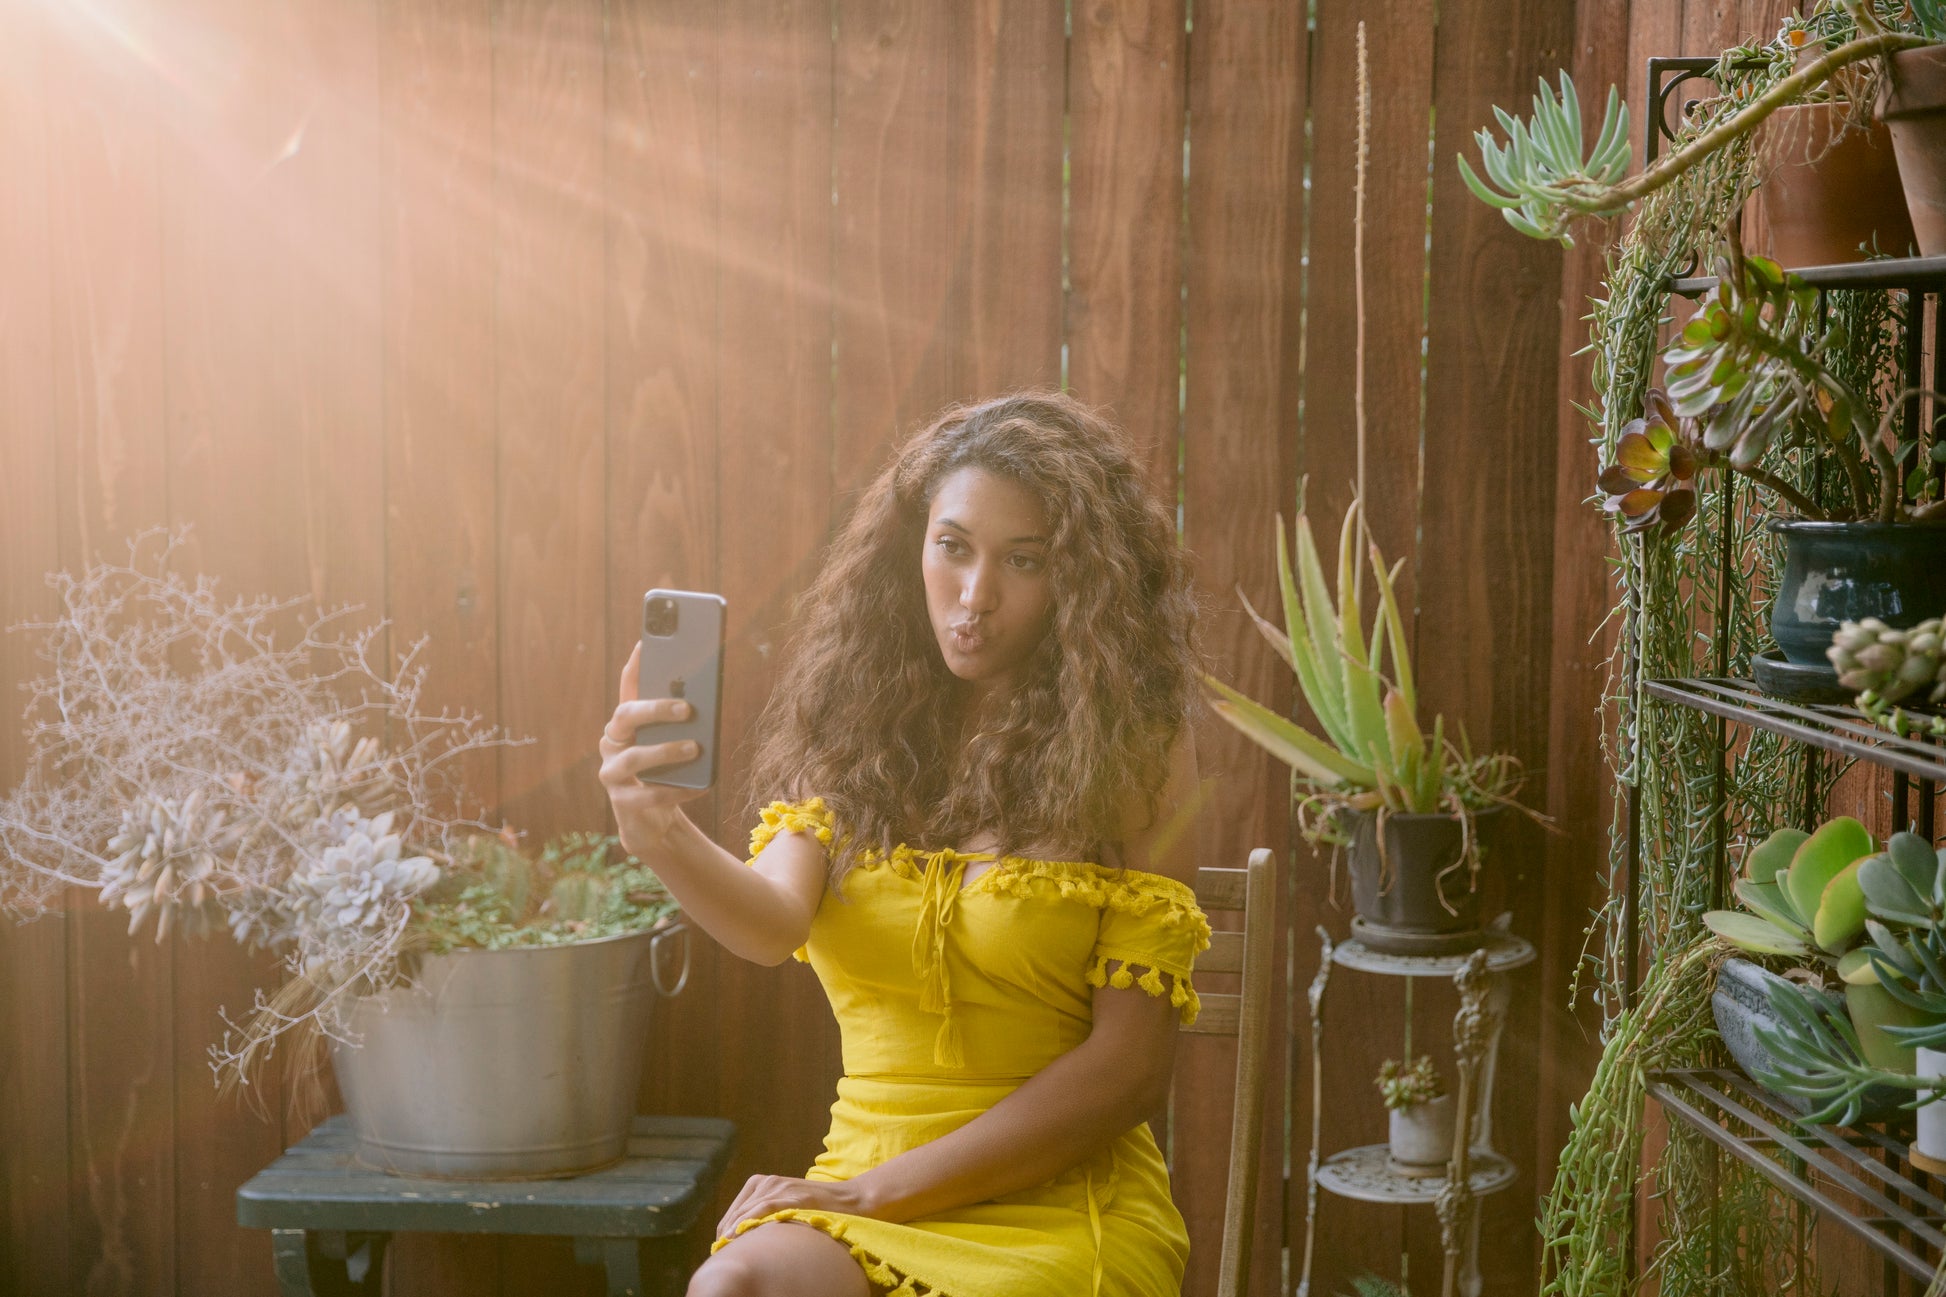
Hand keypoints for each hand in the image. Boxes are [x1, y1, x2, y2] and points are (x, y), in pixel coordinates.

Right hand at [599, 642, 708, 850]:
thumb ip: (684, 724)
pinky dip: (677, 790)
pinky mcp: (622, 802)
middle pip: (626, 716)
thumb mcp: (676, 743)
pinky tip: (700, 785)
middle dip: (655, 708)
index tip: (647, 643)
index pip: (628, 687)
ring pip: (634, 758)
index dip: (636, 666)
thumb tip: (706, 700)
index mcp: (627, 723)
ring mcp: (612, 773)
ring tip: (695, 748)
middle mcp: (613, 742)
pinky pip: (648, 795)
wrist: (654, 820)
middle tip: (687, 708)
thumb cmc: (668, 772)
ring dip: (666, 751)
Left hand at [716, 1173, 874, 1241]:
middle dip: (726, 1234)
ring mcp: (779, 1186)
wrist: (849, 1201)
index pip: (734, 1210)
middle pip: (736, 1212)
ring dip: (733, 1231)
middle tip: (721, 1255)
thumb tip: (743, 1238)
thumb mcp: (785, 1207)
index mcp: (762, 1182)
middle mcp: (767, 1181)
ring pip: (746, 1211)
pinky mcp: (791, 1195)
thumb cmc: (817, 1209)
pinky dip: (747, 1223)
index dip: (724, 1231)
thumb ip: (765, 1216)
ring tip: (725, 1250)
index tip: (720, 1249)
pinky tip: (736, 1236)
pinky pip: (763, 1209)